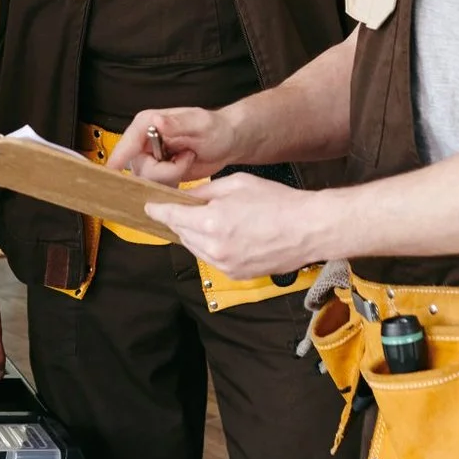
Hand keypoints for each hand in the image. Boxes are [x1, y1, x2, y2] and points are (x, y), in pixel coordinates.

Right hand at [106, 106, 240, 184]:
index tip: (110, 172)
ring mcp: (151, 158)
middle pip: (139, 168)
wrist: (228, 142)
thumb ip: (178, 123)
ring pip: (147, 180)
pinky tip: (184, 169)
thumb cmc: (216, 128)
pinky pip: (157, 187)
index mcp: (148, 123)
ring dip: (171, 176)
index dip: (118, 157)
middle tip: (186, 156)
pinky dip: (172, 183)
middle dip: (164, 170)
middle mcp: (145, 141)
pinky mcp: (159, 173)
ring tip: (187, 159)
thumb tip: (157, 121)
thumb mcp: (200, 123)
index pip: (127, 142)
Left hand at [157, 174, 332, 278]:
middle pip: (182, 234)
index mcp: (211, 223)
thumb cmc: (278, 202)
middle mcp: (214, 248)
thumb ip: (205, 193)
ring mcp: (225, 265)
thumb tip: (187, 198)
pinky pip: (213, 260)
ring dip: (195, 235)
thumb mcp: (236, 184)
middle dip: (180, 221)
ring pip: (196, 249)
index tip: (150, 207)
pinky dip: (212, 247)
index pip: (172, 217)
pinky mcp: (237, 274)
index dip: (158, 211)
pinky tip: (226, 234)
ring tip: (210, 221)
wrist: (308, 228)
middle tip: (183, 209)